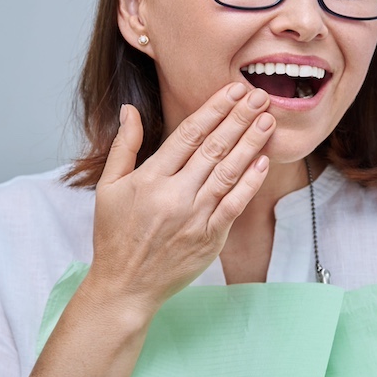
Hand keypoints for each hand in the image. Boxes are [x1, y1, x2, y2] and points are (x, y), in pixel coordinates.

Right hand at [87, 81, 274, 314]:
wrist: (126, 286)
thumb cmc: (115, 235)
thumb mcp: (108, 187)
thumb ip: (123, 146)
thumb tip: (130, 110)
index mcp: (149, 179)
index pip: (188, 135)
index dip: (214, 109)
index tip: (233, 90)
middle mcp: (174, 196)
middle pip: (213, 148)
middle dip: (239, 118)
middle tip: (260, 96)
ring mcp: (194, 218)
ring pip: (228, 173)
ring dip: (251, 143)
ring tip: (268, 119)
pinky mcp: (209, 238)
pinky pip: (235, 205)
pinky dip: (250, 183)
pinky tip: (263, 160)